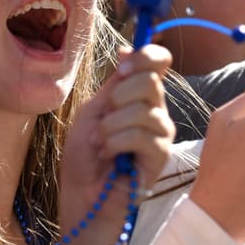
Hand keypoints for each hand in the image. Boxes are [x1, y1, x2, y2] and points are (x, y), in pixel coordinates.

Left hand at [59, 44, 173, 239]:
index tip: (123, 68)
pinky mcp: (161, 156)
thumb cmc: (85, 157)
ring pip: (142, 109)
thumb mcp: (93, 110)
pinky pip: (141, 135)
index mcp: (140, 95)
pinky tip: (110, 156)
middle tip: (104, 122)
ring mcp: (161, 134)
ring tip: (102, 145)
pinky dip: (116, 143)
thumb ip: (114, 82)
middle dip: (117, 98)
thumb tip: (128, 47)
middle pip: (149, 80)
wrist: (83, 197)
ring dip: (110, 127)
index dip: (144, 56)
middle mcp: (156, 110)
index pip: (158, 61)